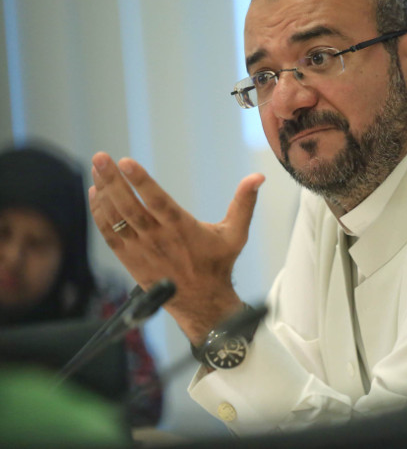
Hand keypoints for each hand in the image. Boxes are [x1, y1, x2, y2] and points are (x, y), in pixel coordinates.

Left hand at [88, 152, 264, 343]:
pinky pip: (110, 234)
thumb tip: (258, 177)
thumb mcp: (236, 233)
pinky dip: (100, 214)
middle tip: (101, 157)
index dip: (141, 181)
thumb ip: (244, 203)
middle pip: (130, 205)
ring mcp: (141, 249)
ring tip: (96, 169)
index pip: (158, 201)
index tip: (126, 162)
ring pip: (117, 217)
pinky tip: (95, 195)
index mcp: (182, 228)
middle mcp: (158, 238)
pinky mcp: (130, 259)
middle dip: (113, 180)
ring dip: (104, 192)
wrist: (202, 302)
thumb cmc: (218, 263)